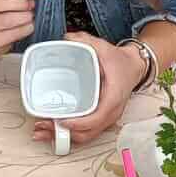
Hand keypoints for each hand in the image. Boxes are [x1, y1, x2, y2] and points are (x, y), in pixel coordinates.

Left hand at [31, 34, 145, 147]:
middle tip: (42, 126)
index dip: (79, 124)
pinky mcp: (100, 120)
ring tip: (42, 132)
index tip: (62, 122)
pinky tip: (53, 130)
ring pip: (84, 137)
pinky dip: (68, 134)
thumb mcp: (104, 48)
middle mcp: (110, 113)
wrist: (134, 68)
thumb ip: (86, 41)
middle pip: (86, 134)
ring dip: (63, 137)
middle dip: (63, 134)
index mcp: (113, 98)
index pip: (97, 118)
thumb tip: (66, 38)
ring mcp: (105, 119)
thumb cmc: (120, 62)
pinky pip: (85, 133)